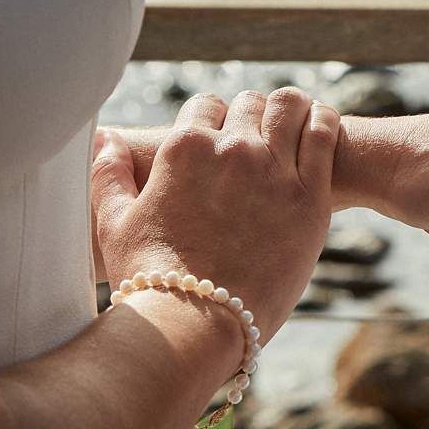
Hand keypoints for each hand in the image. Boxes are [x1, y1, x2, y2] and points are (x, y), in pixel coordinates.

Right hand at [91, 89, 335, 345]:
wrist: (197, 324)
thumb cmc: (152, 280)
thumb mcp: (115, 223)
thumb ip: (108, 175)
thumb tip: (105, 138)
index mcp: (183, 148)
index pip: (206, 106)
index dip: (214, 120)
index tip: (223, 136)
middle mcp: (230, 149)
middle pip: (250, 104)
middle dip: (252, 116)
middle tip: (260, 137)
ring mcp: (272, 169)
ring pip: (289, 107)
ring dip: (290, 111)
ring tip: (294, 124)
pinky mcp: (310, 196)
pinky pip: (324, 135)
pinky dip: (324, 121)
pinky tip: (322, 126)